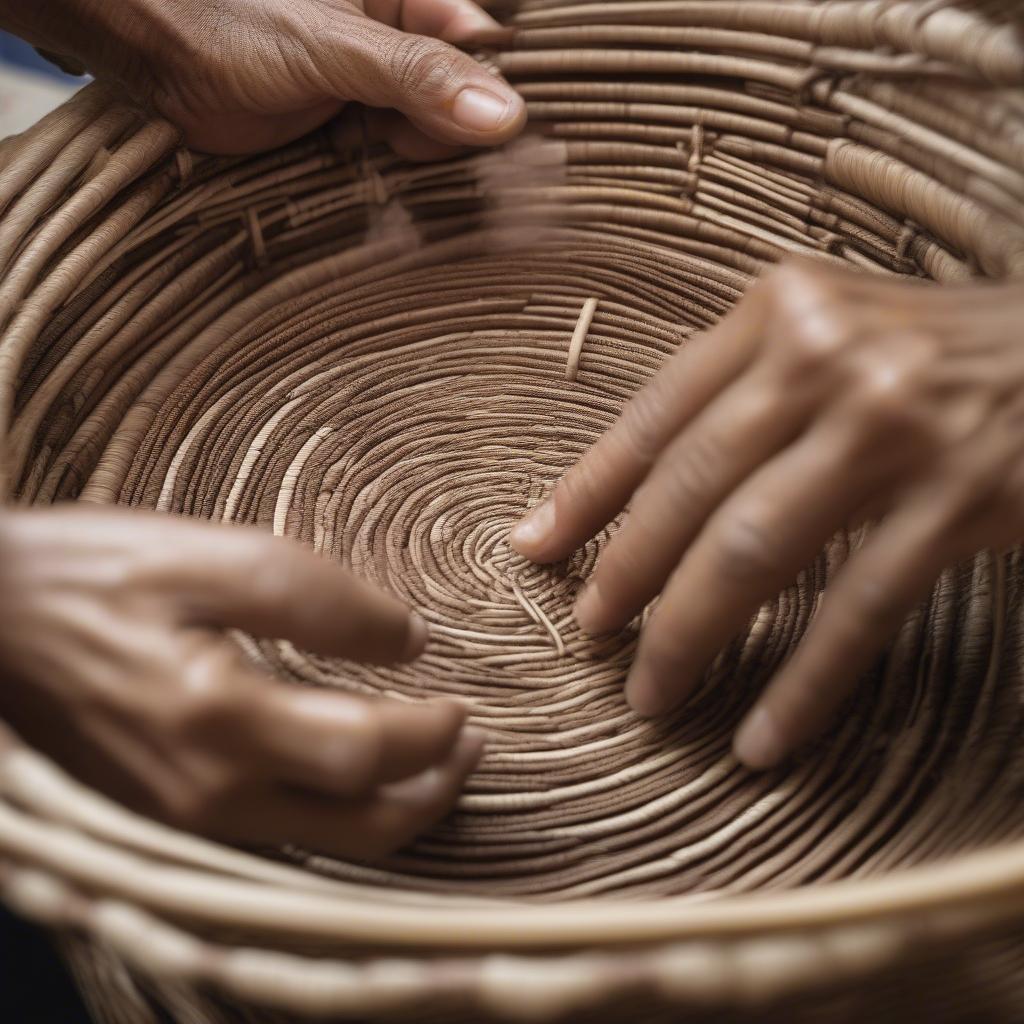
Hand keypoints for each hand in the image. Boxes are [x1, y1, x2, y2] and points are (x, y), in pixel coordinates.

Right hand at [0, 506, 482, 858]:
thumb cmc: (94, 577)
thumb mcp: (207, 555)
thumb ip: (316, 598)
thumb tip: (407, 638)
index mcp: (217, 718)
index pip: (363, 753)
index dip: (429, 733)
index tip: (462, 701)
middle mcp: (207, 791)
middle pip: (358, 826)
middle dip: (432, 790)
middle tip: (473, 746)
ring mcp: (188, 814)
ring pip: (326, 846)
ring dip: (395, 812)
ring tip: (437, 768)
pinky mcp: (174, 812)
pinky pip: (285, 837)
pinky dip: (342, 814)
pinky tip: (359, 777)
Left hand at [24, 0, 523, 153]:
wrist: (161, 59)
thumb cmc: (234, 24)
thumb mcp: (334, 47)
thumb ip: (416, 75)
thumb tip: (502, 115)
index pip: (483, 50)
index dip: (496, 97)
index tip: (504, 146)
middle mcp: (402, 44)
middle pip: (464, 102)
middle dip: (454, 138)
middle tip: (419, 154)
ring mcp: (378, 92)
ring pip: (432, 138)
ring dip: (423, 166)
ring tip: (386, 160)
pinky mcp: (353, 133)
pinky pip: (395, 163)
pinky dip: (393, 182)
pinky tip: (377, 182)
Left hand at [512, 262, 1023, 769]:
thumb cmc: (933, 352)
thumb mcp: (826, 338)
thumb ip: (734, 393)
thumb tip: (625, 490)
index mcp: (781, 309)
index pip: (656, 413)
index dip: (586, 491)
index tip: (534, 552)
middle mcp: (828, 356)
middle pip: (691, 487)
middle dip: (627, 575)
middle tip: (591, 637)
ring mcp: (897, 427)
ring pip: (755, 549)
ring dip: (690, 636)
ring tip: (650, 694)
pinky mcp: (963, 498)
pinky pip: (859, 610)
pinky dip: (804, 684)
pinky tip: (764, 737)